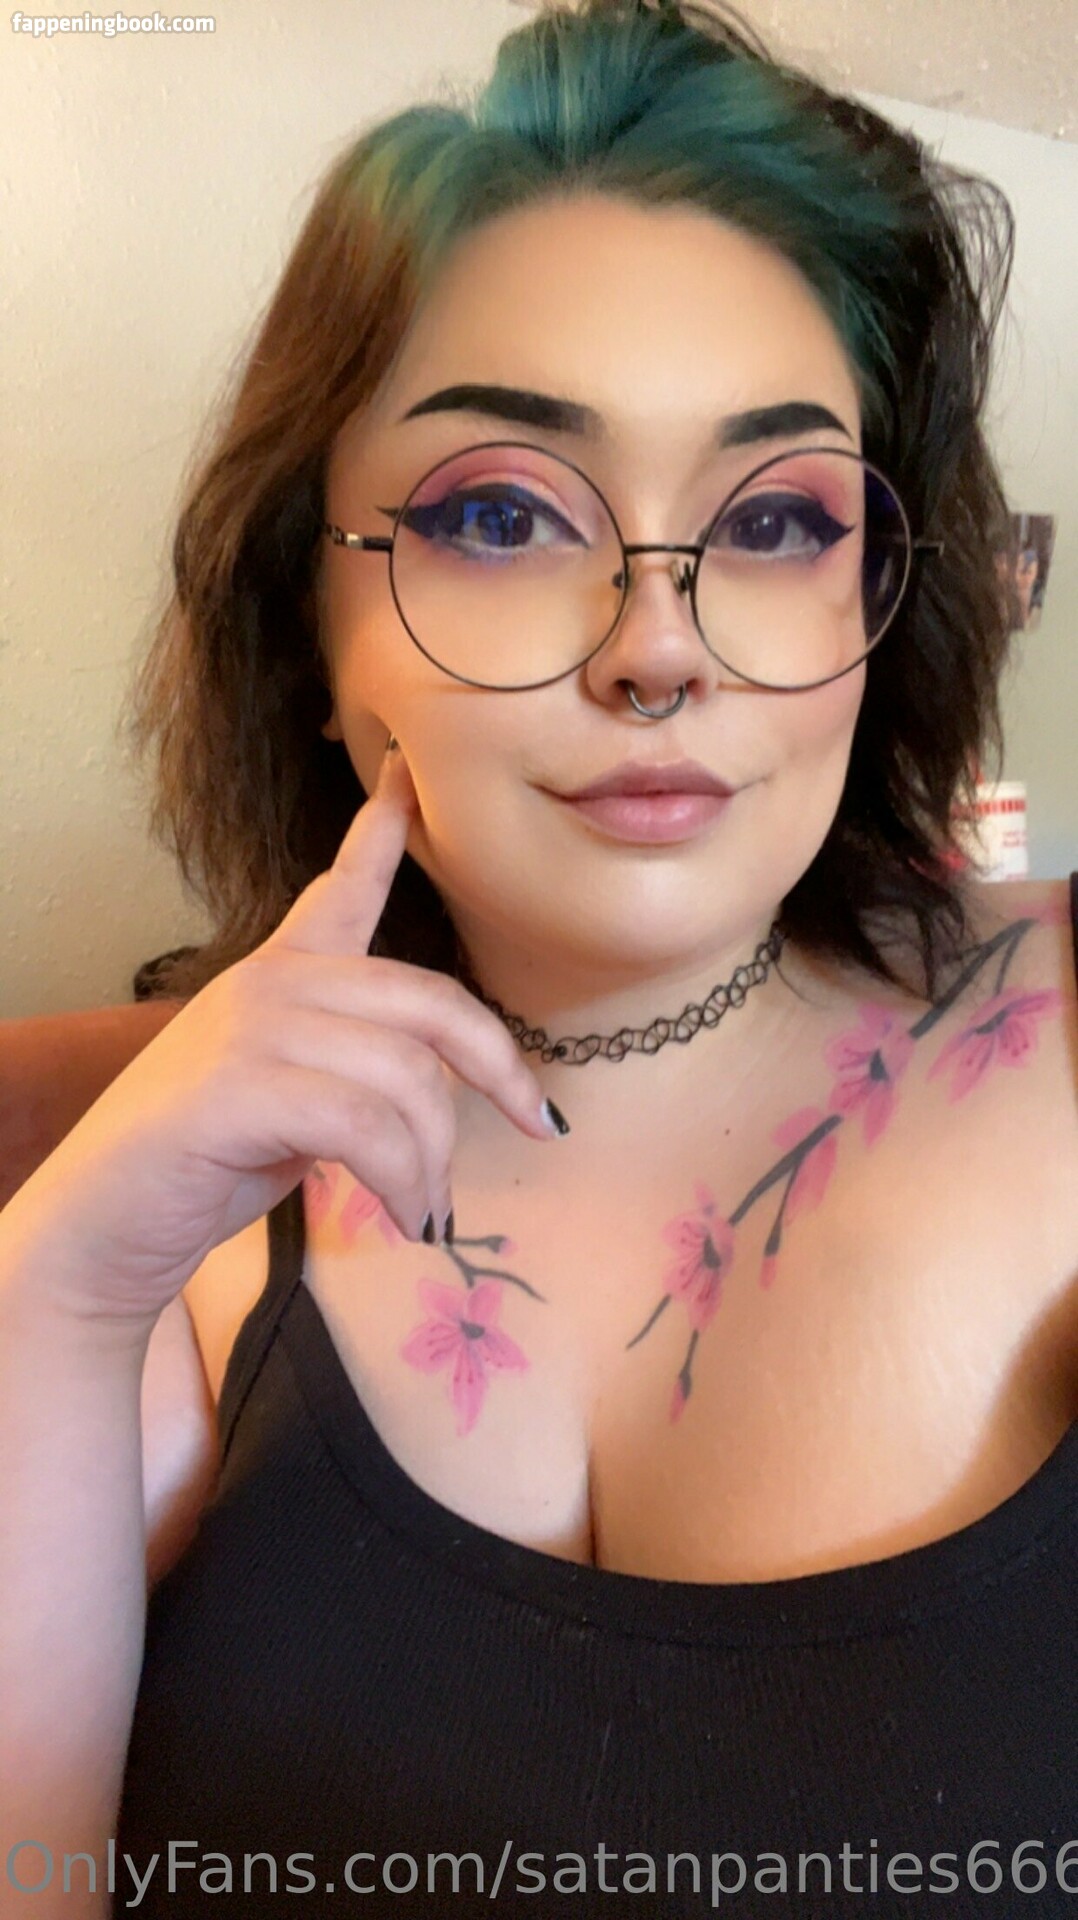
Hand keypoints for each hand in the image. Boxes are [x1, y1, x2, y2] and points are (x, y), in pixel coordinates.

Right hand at [7, 745, 562, 1331]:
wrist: (104, 1221)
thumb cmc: (202, 1162)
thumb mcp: (293, 1097)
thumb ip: (356, 1067)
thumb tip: (444, 1091)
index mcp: (281, 973)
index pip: (342, 888)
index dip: (384, 829)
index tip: (408, 775)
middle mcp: (270, 981)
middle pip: (428, 1002)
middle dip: (498, 1069)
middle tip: (538, 1125)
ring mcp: (252, 1027)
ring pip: (407, 1075)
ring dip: (436, 1158)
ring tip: (426, 1210)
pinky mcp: (238, 1085)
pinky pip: (364, 1124)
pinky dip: (401, 1180)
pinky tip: (401, 1218)